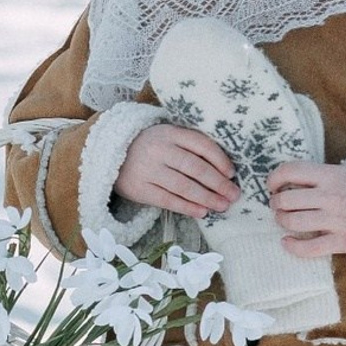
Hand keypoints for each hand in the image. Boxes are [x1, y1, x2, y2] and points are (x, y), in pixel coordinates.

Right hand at [116, 123, 240, 218]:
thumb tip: (223, 169)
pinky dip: (187, 207)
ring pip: (184, 186)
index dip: (220, 160)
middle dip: (218, 183)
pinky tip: (202, 212)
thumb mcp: (168, 137)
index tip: (232, 173)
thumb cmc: (151, 147)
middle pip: (195, 168)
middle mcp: (160, 149)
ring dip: (206, 198)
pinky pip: (168, 200)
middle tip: (234, 195)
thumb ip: (191, 147)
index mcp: (170, 133)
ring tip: (222, 206)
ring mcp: (148, 170)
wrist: (111, 154)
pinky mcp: (140, 189)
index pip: (201, 144)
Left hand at [266, 162, 345, 258]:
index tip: (272, 186)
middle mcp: (331, 196)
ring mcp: (337, 220)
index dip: (274, 178)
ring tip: (284, 220)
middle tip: (279, 205)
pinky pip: (309, 248)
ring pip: (293, 222)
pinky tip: (287, 242)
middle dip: (276, 203)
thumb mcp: (345, 172)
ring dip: (282, 222)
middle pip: (286, 200)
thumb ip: (318, 175)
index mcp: (330, 175)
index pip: (290, 171)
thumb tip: (287, 181)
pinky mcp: (342, 241)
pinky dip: (292, 246)